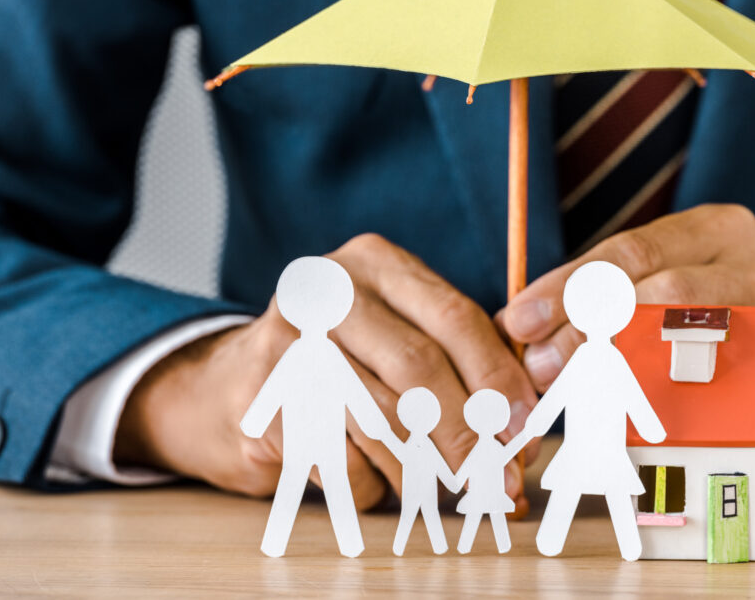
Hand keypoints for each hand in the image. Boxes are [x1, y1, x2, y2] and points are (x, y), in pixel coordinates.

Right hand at [115, 234, 538, 509]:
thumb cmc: (341, 362)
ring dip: (428, 469)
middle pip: (419, 367)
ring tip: (449, 491)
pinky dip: (373, 485)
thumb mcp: (397, 332)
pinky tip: (375, 481)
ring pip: (383, 420)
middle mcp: (326, 291)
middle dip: (468, 431)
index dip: (497, 378)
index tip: (524, 427)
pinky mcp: (265, 402)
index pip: (454, 317)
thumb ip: (458, 358)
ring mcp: (288, 343)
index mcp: (374, 262)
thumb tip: (522, 421)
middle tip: (498, 477)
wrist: (230, 387)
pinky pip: (343, 460)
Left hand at [501, 204, 754, 388]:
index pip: (632, 252)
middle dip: (590, 327)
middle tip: (540, 363)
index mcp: (716, 228)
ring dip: (617, 362)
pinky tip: (613, 405)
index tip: (520, 319)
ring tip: (568, 384)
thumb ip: (594, 293)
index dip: (570, 286)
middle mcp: (753, 263)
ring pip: (689, 333)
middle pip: (661, 291)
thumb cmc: (697, 304)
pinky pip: (709, 379)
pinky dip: (655, 391)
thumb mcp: (653, 278)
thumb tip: (519, 326)